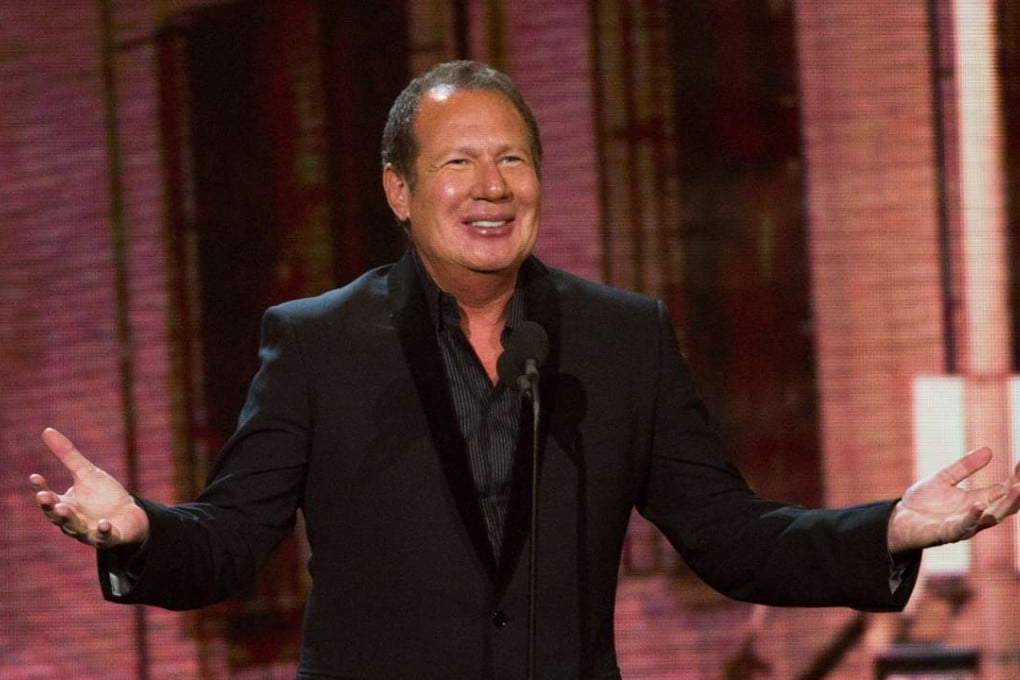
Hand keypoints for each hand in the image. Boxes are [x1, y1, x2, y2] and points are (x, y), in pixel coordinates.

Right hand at [30, 427, 149, 548]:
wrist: (129, 515)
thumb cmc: (103, 496)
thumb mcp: (86, 473)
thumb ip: (67, 456)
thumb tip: (46, 430)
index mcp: (65, 504)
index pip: (48, 498)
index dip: (40, 488)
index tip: (35, 476)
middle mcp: (72, 521)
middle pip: (57, 515)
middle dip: (50, 506)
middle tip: (44, 496)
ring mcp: (90, 531)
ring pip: (75, 528)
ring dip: (69, 519)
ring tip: (64, 508)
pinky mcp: (109, 537)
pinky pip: (104, 536)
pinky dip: (103, 531)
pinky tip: (103, 524)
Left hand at [887, 447, 1019, 553]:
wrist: (899, 520)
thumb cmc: (923, 503)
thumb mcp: (944, 479)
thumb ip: (964, 467)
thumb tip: (989, 450)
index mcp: (978, 501)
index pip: (1004, 490)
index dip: (1016, 478)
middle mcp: (976, 515)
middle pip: (1005, 506)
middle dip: (1018, 494)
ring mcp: (964, 526)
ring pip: (992, 518)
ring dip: (1006, 505)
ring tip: (1019, 489)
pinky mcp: (948, 533)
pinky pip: (964, 526)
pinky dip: (973, 516)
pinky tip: (980, 505)